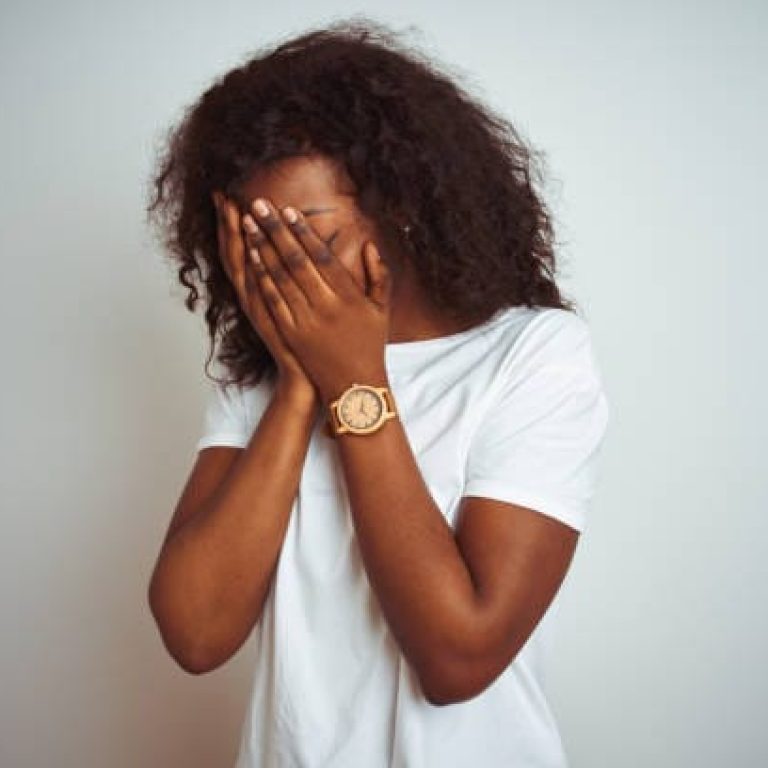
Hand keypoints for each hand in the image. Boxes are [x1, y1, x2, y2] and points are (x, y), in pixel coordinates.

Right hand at [211, 190, 317, 406]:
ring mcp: (257, 306)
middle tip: (223, 195)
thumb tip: (302, 247)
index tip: (229, 195)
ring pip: (242, 268)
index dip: (234, 223)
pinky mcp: (267, 321)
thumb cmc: (306, 340)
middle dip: (229, 223)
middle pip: (236, 252)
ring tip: (233, 211)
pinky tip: (252, 252)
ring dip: (237, 240)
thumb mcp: (297, 302)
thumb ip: (296, 275)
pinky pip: (257, 292)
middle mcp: (253, 294)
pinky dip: (253, 272)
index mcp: (260, 287)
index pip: (243, 247)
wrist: (302, 374)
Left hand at [240, 196, 392, 403]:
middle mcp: (325, 306)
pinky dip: (261, 277)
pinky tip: (251, 257)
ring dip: (262, 247)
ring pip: (279, 277)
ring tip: (249, 222)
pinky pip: (272, 300)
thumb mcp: (382, 310)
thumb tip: (369, 246)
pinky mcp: (291, 333)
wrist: (353, 386)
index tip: (289, 210)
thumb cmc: (369, 345)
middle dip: (275, 230)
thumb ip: (379, 275)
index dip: (303, 232)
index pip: (321, 257)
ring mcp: (305, 320)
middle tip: (259, 203)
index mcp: (348, 298)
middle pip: (295, 261)